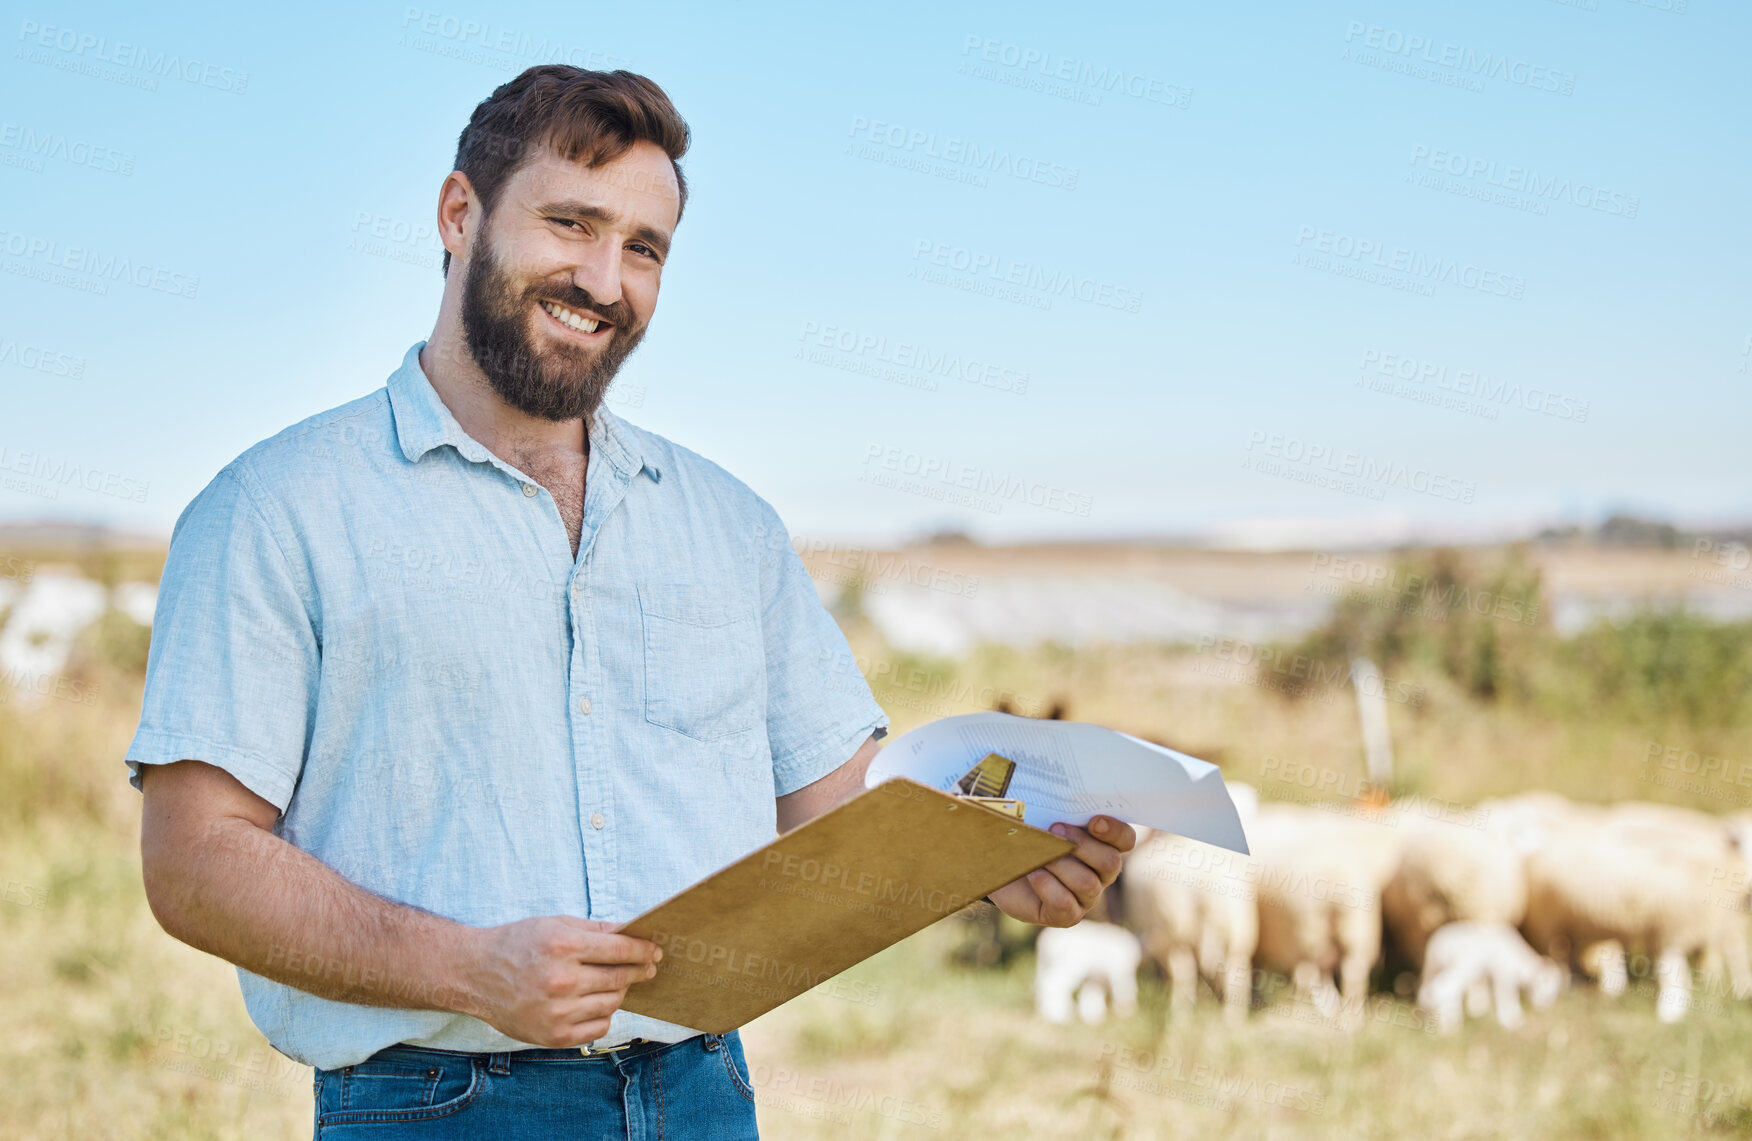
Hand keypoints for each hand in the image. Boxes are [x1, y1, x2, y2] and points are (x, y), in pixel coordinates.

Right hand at [460, 916, 662, 1046]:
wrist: (474, 974)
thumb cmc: (517, 943)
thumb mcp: (555, 924)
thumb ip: (596, 930)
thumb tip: (633, 933)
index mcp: (563, 946)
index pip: (620, 950)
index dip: (644, 951)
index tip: (656, 952)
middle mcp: (561, 980)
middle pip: (620, 978)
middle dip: (638, 970)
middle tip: (646, 967)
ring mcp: (557, 1011)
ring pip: (612, 1003)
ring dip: (619, 991)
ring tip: (613, 982)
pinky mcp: (553, 1035)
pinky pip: (598, 1027)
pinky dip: (603, 1014)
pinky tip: (594, 1002)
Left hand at [988, 815, 1135, 927]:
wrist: (1002, 865)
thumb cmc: (1026, 836)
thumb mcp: (1041, 817)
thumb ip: (1055, 809)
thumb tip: (1056, 805)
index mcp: (1103, 845)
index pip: (1125, 839)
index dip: (1115, 831)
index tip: (1094, 821)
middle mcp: (1101, 873)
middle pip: (1110, 863)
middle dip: (1082, 845)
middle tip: (1055, 829)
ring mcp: (1087, 897)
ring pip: (1087, 884)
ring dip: (1060, 865)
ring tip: (1039, 854)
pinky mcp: (1067, 915)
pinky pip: (1064, 903)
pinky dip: (1047, 885)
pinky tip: (1033, 873)